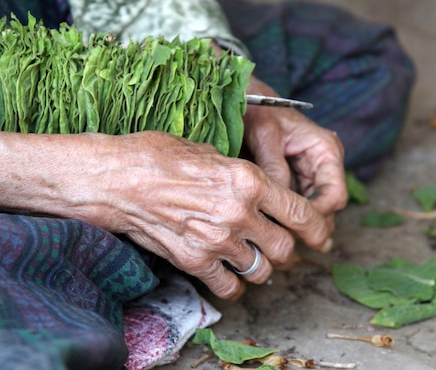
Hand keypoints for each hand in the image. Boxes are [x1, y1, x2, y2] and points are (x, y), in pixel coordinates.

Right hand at [0, 130, 335, 299]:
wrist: (114, 179)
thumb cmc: (155, 154)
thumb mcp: (206, 148)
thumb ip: (237, 171)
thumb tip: (254, 186)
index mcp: (247, 179)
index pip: (302, 212)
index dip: (319, 228)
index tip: (321, 235)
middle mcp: (238, 213)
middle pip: (285, 248)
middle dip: (288, 249)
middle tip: (281, 245)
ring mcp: (216, 242)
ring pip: (262, 270)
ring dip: (262, 267)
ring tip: (252, 257)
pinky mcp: (193, 262)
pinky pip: (229, 288)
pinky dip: (234, 285)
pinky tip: (228, 273)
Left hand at [242, 76, 346, 234]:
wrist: (241, 95)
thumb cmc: (256, 107)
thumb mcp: (264, 132)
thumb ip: (273, 164)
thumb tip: (279, 200)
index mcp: (324, 150)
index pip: (334, 196)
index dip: (316, 217)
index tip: (292, 229)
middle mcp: (320, 165)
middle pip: (324, 210)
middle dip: (307, 228)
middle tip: (283, 248)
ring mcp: (306, 175)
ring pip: (308, 212)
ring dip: (294, 228)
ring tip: (273, 245)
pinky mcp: (289, 180)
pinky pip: (290, 206)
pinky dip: (282, 218)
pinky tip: (265, 230)